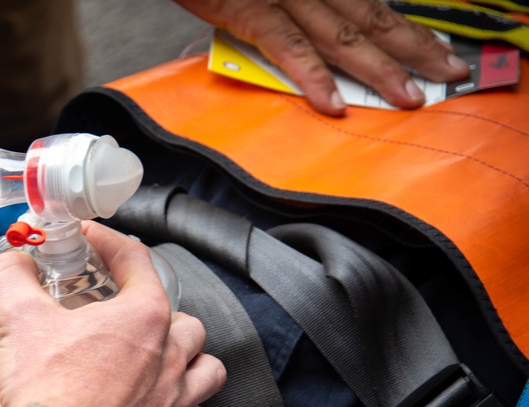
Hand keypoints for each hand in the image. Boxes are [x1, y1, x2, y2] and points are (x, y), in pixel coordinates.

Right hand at [0, 222, 224, 406]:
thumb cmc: (43, 392)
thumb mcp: (19, 320)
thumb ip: (13, 277)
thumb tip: (10, 258)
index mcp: (141, 317)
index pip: (136, 261)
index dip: (110, 243)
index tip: (93, 241)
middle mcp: (170, 357)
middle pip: (185, 323)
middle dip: (162, 318)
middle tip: (132, 323)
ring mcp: (177, 403)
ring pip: (210, 371)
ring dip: (194, 366)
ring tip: (171, 367)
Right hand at [175, 0, 470, 113]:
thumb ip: (294, 8)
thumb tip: (319, 37)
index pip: (375, 6)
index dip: (410, 32)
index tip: (441, 53)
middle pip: (373, 18)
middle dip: (414, 49)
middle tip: (448, 77)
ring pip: (342, 34)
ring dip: (378, 68)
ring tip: (407, 97)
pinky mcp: (251, 10)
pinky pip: (287, 46)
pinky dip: (311, 76)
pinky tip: (331, 104)